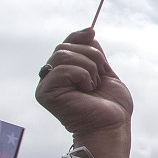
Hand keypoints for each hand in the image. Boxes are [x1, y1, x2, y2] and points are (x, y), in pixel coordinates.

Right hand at [35, 29, 132, 155]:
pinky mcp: (45, 93)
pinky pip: (63, 69)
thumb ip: (94, 54)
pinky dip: (83, 75)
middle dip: (91, 56)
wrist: (112, 126)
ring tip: (93, 85)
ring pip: (63, 55)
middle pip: (64, 47)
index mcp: (64, 73)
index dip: (77, 36)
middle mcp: (51, 78)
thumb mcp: (105, 72)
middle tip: (99, 77)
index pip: (65, 45)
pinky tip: (86, 90)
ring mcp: (46, 86)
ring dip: (88, 67)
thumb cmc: (111, 106)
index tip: (92, 31)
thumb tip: (89, 31)